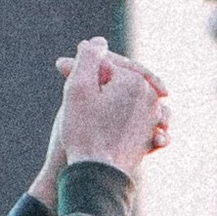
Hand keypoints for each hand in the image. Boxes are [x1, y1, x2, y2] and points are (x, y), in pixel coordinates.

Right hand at [53, 36, 169, 177]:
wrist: (98, 174)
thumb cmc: (84, 132)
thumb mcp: (78, 89)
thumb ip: (88, 58)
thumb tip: (98, 41)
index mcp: (136, 82)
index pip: (108, 64)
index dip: (83, 65)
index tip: (62, 67)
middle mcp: (152, 98)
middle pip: (122, 80)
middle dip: (99, 80)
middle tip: (72, 82)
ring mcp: (154, 120)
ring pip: (133, 98)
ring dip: (116, 94)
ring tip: (96, 98)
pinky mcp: (150, 138)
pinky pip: (141, 119)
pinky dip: (129, 114)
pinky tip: (115, 115)